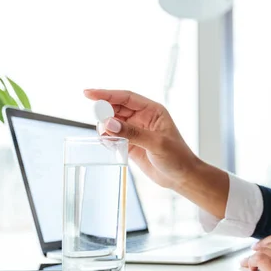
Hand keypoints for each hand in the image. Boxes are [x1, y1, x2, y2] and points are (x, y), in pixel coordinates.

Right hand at [84, 89, 198, 189]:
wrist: (181, 177)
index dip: (107, 94)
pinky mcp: (131, 144)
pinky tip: (107, 142)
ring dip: (105, 126)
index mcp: (152, 110)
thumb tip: (109, 123)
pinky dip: (107, 138)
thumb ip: (133, 133)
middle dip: (104, 111)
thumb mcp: (156, 143)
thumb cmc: (177, 157)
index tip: (89, 93)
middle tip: (96, 118)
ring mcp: (136, 131)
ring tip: (105, 135)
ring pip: (113, 122)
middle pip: (117, 108)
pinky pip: (114, 137)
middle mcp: (143, 118)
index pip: (126, 98)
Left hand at [242, 234, 270, 270]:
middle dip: (259, 249)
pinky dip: (251, 262)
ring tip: (248, 264)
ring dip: (253, 257)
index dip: (268, 242)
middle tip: (252, 256)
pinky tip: (249, 267)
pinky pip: (260, 260)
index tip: (262, 247)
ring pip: (263, 251)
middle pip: (270, 244)